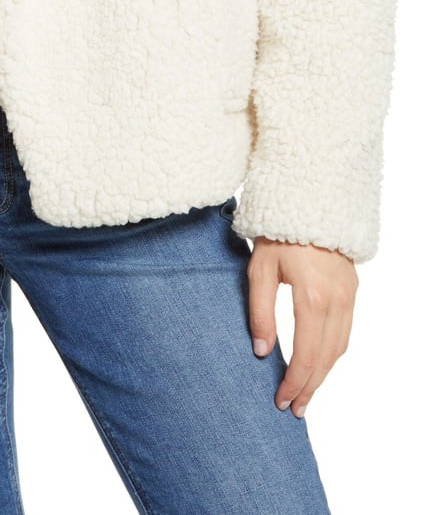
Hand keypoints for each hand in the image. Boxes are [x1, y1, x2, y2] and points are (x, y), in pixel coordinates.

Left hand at [246, 238, 357, 418]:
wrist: (309, 202)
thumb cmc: (277, 233)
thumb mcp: (259, 270)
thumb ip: (260, 312)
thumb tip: (261, 352)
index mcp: (311, 297)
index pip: (306, 354)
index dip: (294, 381)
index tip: (282, 400)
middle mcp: (336, 300)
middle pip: (326, 358)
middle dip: (310, 387)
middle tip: (295, 409)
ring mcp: (348, 295)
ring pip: (340, 347)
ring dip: (324, 374)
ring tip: (307, 393)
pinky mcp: (351, 290)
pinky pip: (346, 331)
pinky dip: (333, 353)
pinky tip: (320, 363)